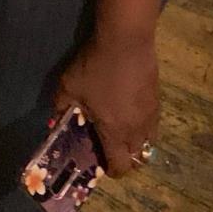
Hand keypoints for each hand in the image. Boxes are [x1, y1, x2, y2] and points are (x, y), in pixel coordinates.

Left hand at [54, 34, 159, 177]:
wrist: (126, 41)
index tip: (102, 162)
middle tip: (111, 146)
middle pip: (138, 159)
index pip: (120, 166)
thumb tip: (54, 120)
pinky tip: (130, 109)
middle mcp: (137, 130)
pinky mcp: (158, 100)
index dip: (112, 169)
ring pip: (148, 142)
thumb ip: (61, 105)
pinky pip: (153, 124)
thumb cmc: (96, 66)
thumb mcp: (70, 85)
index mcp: (114, 132)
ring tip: (122, 128)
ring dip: (136, 143)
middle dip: (125, 158)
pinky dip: (143, 126)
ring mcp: (151, 115)